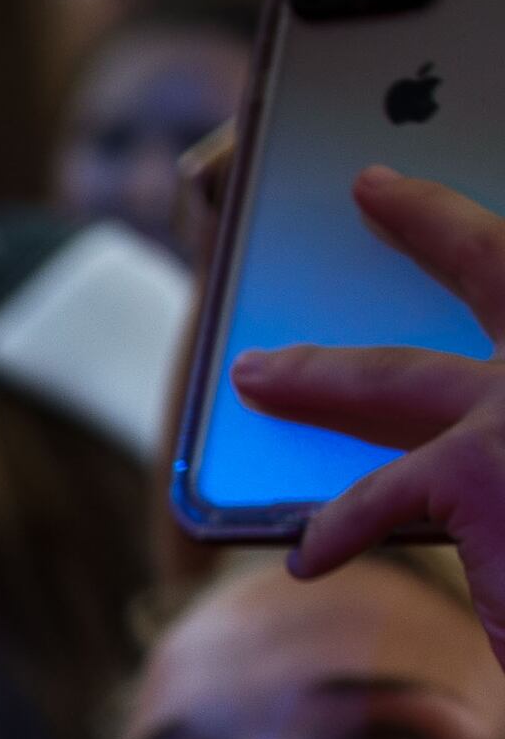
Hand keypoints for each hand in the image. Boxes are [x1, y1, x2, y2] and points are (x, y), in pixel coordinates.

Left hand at [238, 170, 504, 676]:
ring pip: (398, 376)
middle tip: (373, 188)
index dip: (481, 223)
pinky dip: (337, 527)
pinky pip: (380, 498)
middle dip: (431, 224)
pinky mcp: (483, 470)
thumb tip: (461, 438)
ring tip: (257, 372)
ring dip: (318, 371)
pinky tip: (307, 556)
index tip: (452, 182)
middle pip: (496, 263)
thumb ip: (499, 441)